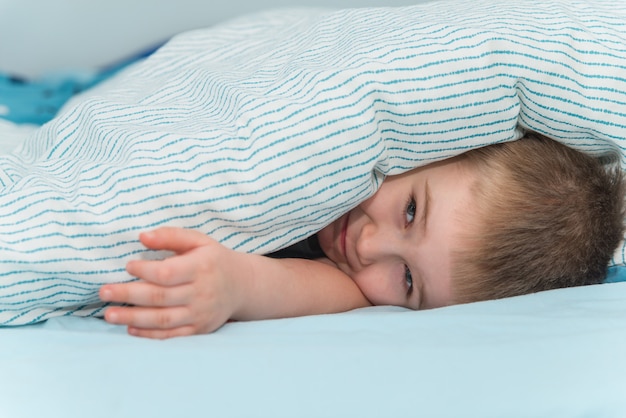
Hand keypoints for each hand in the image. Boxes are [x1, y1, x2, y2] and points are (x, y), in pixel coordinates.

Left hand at [100, 227, 248, 338]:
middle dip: (128, 295)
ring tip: (109, 314)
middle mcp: (202, 292)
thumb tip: (142, 236)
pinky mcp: (199, 329)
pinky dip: (149, 335)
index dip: (145, 270)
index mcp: (202, 267)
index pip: (167, 272)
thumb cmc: (213, 259)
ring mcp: (200, 313)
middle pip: (160, 297)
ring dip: (133, 318)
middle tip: (104, 291)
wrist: (241, 285)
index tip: (127, 266)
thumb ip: (171, 236)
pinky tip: (130, 329)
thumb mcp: (198, 241)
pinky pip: (171, 335)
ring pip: (162, 319)